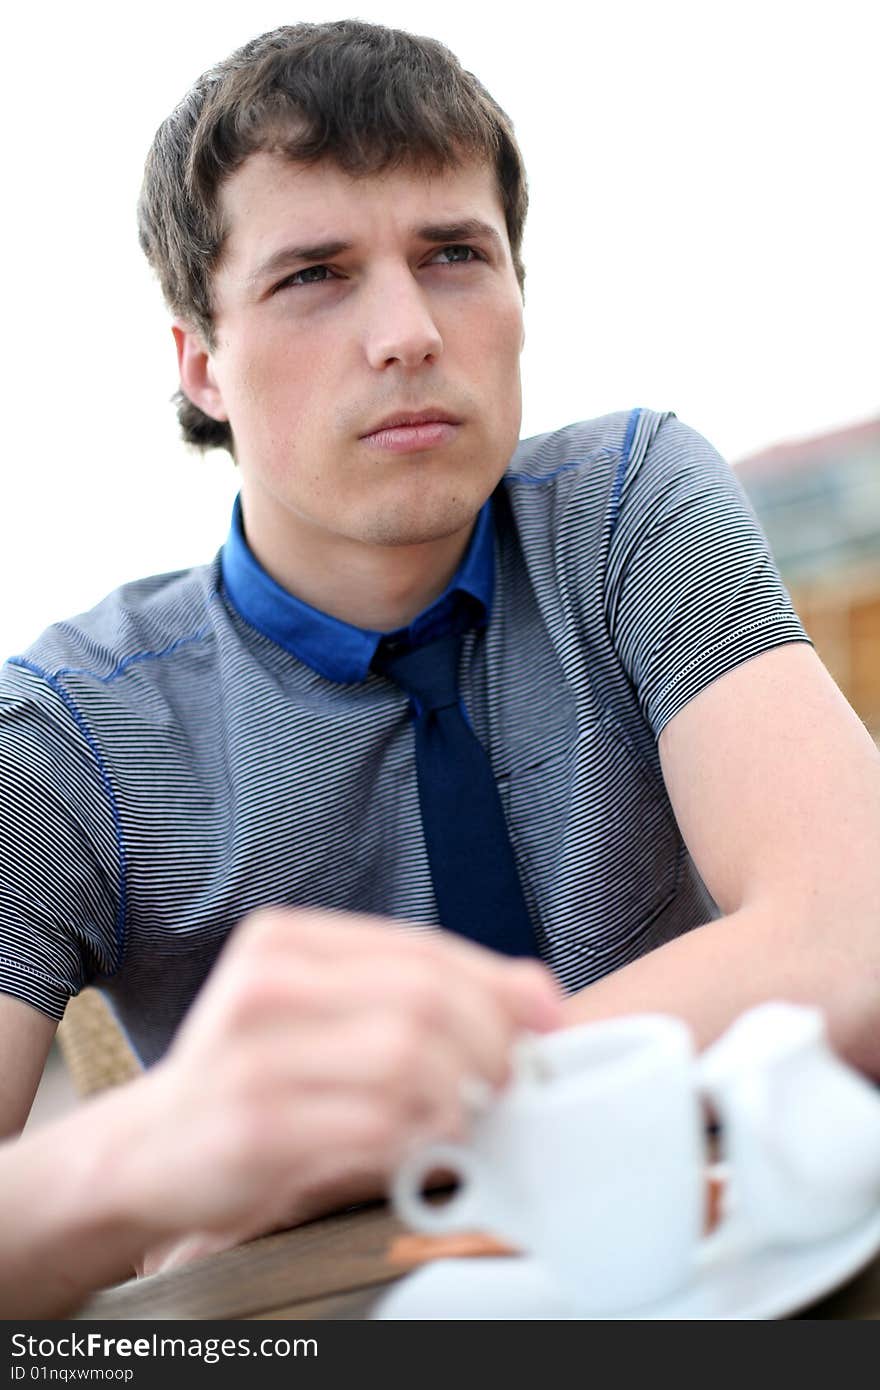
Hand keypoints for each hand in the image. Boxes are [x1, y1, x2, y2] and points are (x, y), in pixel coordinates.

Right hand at [129, 907, 562, 1260]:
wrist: (150, 1149)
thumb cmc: (257, 1074)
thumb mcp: (327, 1013)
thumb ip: (417, 992)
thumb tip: (537, 992)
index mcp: (285, 940)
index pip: (421, 947)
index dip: (498, 983)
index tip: (545, 1019)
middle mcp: (264, 983)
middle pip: (423, 997)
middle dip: (490, 1042)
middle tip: (507, 1080)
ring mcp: (254, 1055)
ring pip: (408, 1056)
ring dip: (459, 1092)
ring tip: (461, 1114)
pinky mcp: (255, 1126)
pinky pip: (377, 1125)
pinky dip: (421, 1138)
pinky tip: (419, 1145)